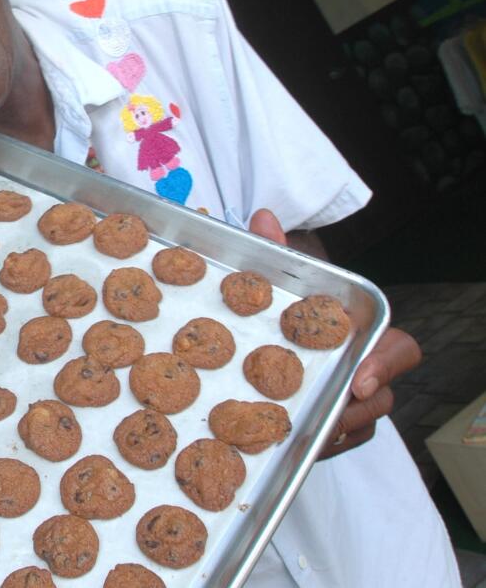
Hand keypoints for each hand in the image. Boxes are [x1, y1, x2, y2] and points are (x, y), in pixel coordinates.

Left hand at [247, 209, 420, 458]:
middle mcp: (367, 368)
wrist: (276, 342)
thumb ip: (277, 252)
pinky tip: (299, 447)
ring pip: (362, 424)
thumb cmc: (292, 309)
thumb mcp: (284, 282)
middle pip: (384, 398)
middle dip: (359, 411)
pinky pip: (340, 442)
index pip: (401, 349)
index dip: (387, 365)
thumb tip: (261, 216)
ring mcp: (356, 401)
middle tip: (330, 418)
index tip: (360, 381)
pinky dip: (322, 445)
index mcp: (364, 332)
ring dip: (337, 431)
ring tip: (310, 437)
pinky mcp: (338, 426)